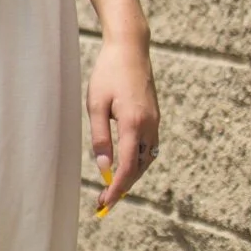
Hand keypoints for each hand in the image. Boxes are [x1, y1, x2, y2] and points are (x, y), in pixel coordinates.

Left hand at [87, 34, 158, 217]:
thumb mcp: (96, 104)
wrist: (130, 47)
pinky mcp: (154, 117)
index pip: (128, 167)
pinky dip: (138, 161)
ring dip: (131, 176)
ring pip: (147, 159)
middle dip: (123, 187)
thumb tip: (104, 167)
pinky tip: (124, 165)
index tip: (106, 203)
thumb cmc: (108, 72)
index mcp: (133, 123)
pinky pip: (149, 147)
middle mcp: (149, 125)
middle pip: (140, 167)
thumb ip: (101, 137)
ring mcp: (154, 121)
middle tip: (103, 201)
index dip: (117, 188)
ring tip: (112, 188)